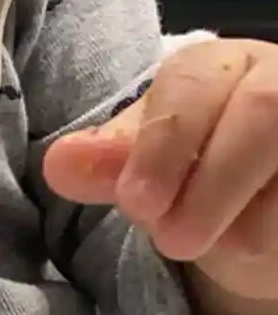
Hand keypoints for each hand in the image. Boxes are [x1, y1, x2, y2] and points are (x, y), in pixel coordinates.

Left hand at [44, 41, 277, 314]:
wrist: (263, 216)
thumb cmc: (199, 175)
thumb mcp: (151, 168)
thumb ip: (112, 163)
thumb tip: (59, 163)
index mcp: (218, 66)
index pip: (192, 82)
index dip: (163, 144)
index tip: (136, 204)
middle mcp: (277, 78)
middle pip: (262, 110)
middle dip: (212, 181)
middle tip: (173, 241)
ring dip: (251, 216)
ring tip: (218, 248)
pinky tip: (261, 245)